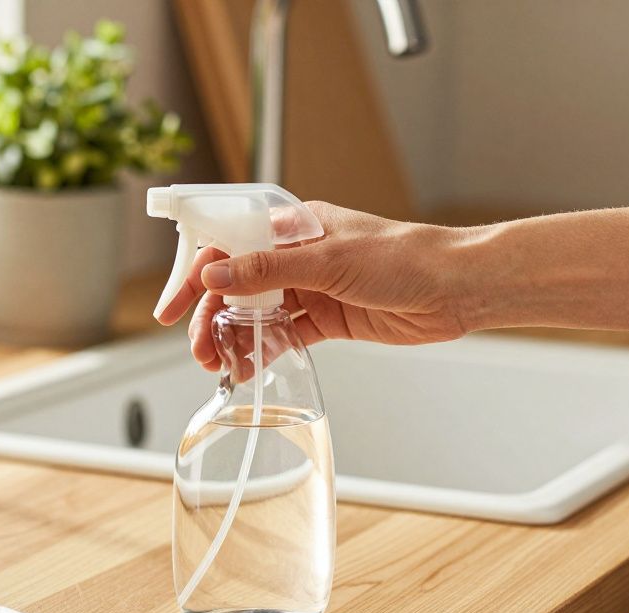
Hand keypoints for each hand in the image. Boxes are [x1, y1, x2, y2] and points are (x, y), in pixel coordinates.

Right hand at [155, 201, 471, 370]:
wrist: (455, 288)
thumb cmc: (403, 257)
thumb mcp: (327, 260)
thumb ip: (267, 270)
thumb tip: (214, 275)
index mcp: (291, 228)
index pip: (227, 248)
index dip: (195, 277)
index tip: (173, 308)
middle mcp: (295, 257)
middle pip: (235, 288)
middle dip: (211, 319)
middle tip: (200, 351)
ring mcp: (310, 290)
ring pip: (255, 315)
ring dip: (234, 340)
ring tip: (220, 366)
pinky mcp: (326, 320)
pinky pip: (282, 337)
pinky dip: (263, 352)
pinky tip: (249, 369)